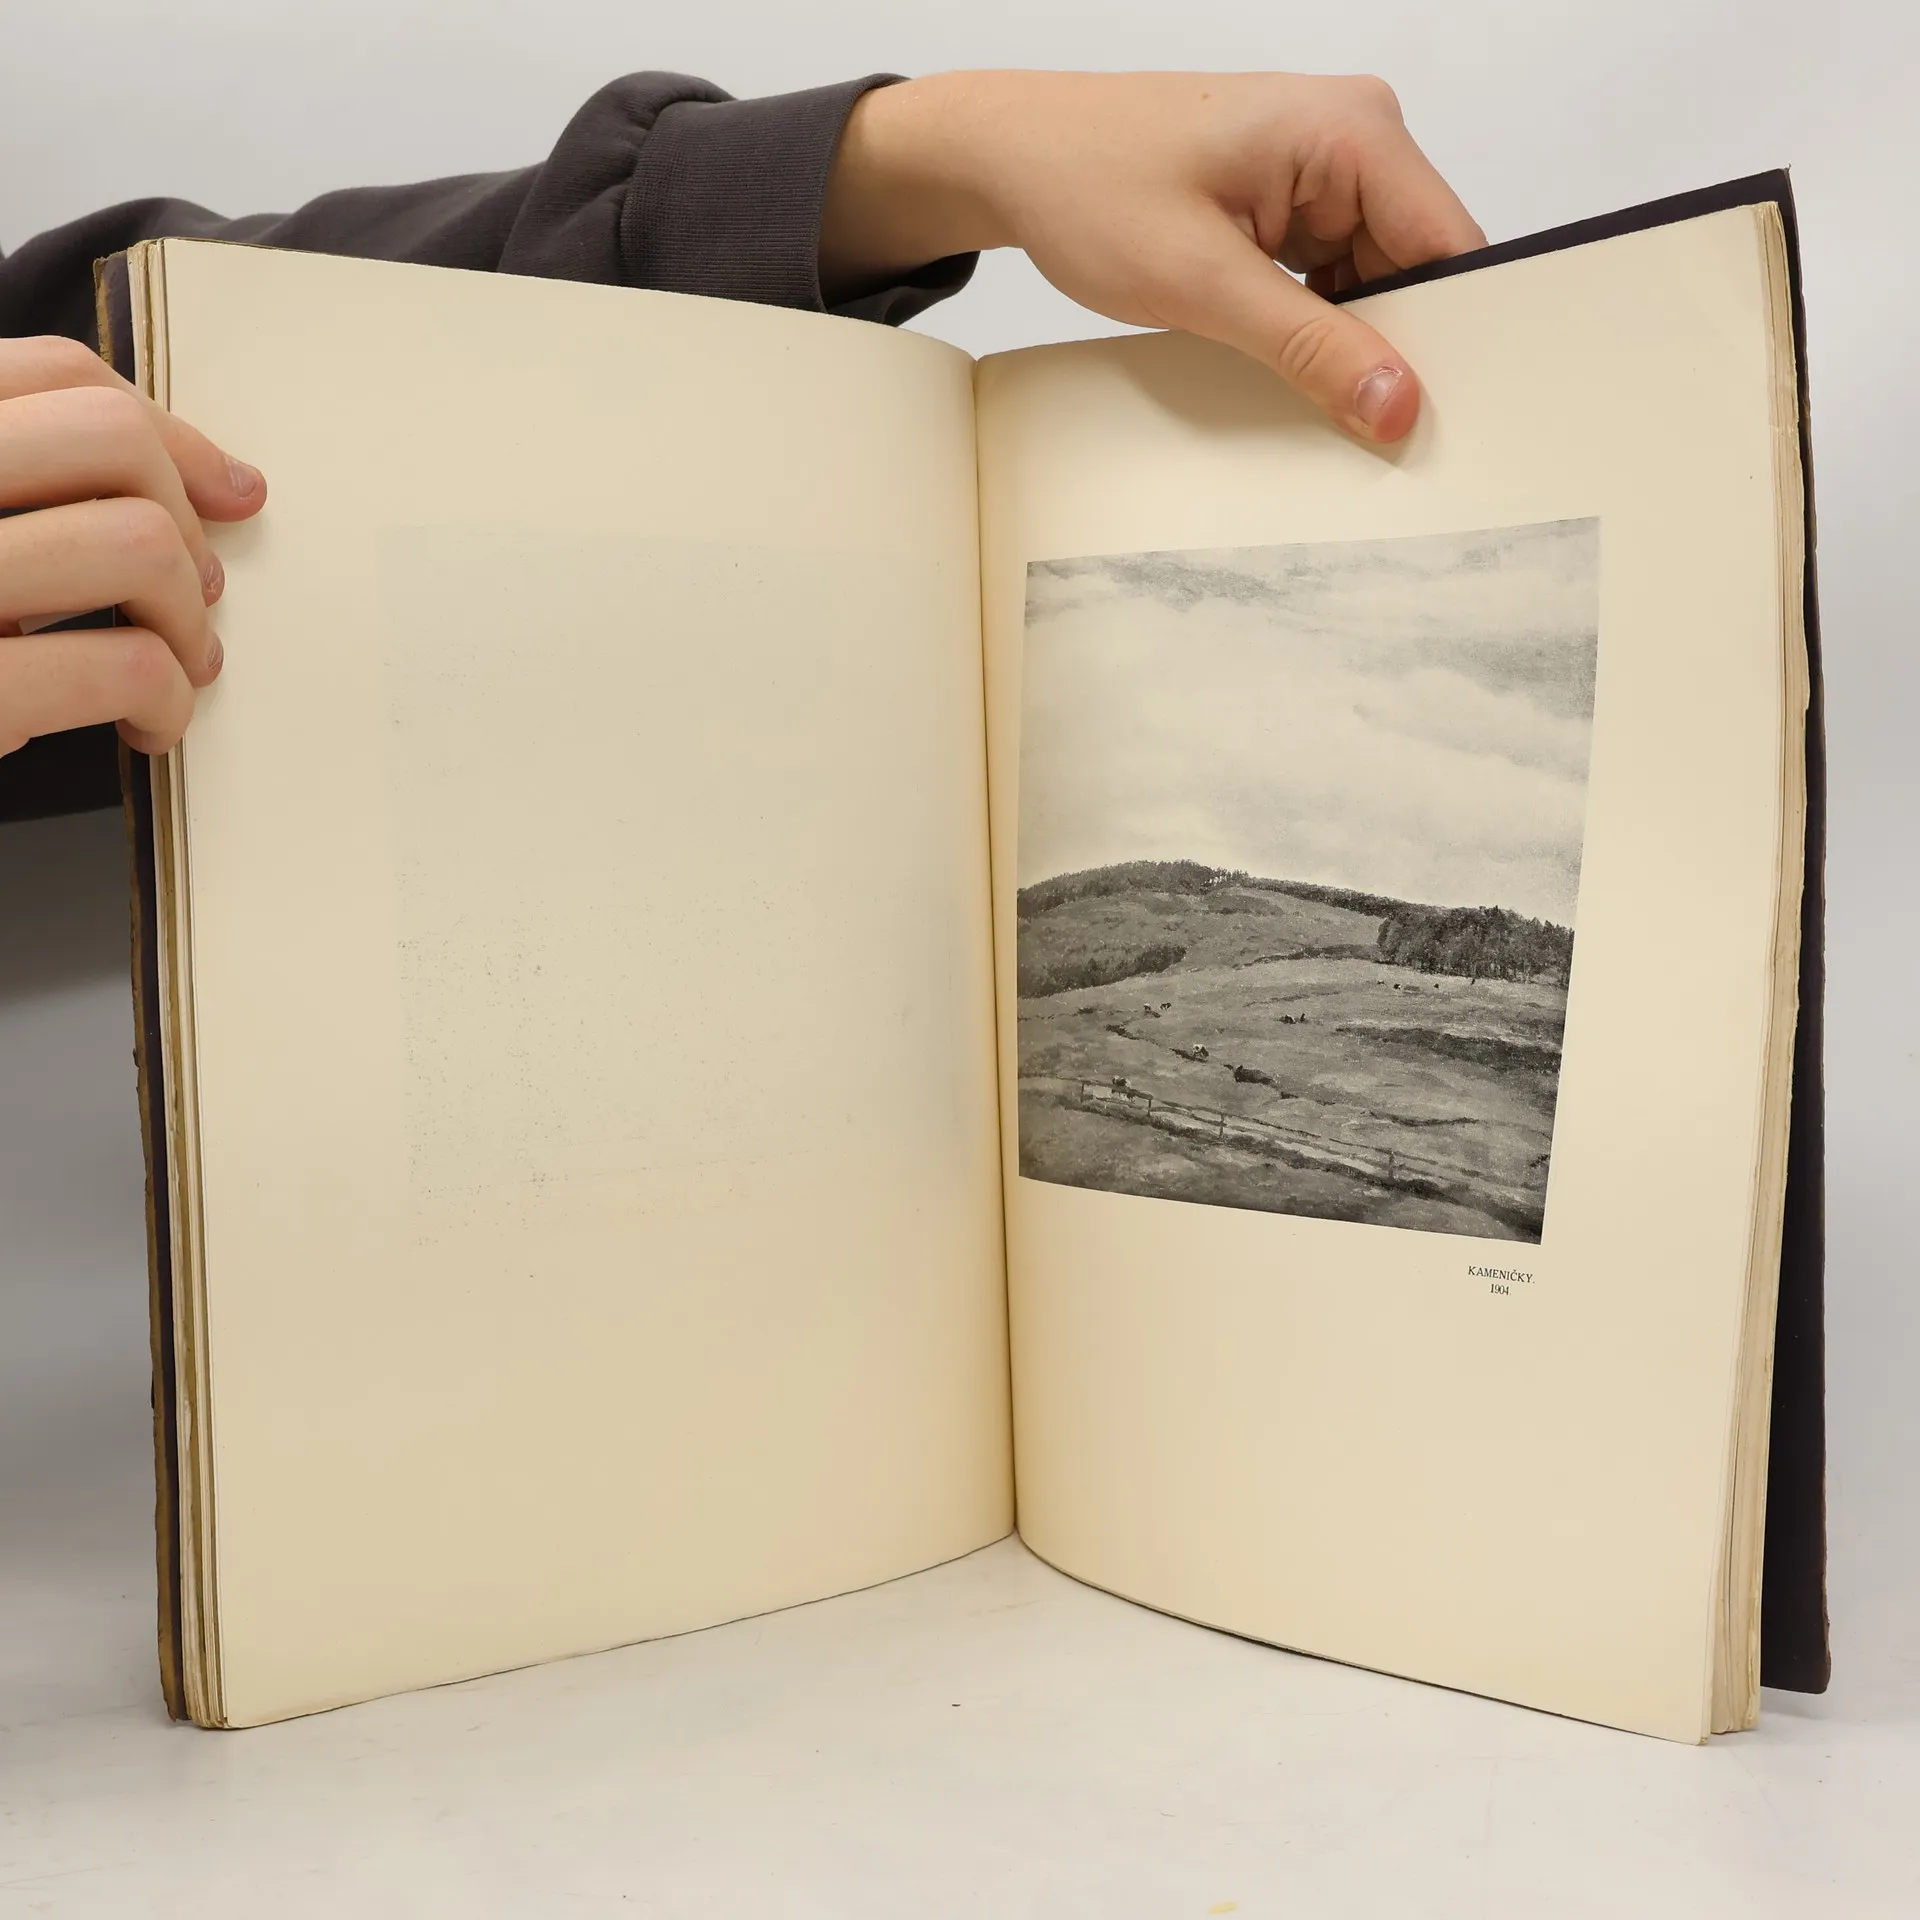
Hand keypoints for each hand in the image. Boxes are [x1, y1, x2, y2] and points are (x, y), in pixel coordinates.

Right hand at [0, 336, 265, 759]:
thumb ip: (32, 486)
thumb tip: (222, 485)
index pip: (54, 373)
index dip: (167, 435)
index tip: (224, 495)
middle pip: (109, 439)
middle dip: (182, 525)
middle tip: (189, 599)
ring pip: (139, 543)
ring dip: (187, 620)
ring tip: (175, 665)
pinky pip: (128, 666)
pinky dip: (169, 701)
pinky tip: (146, 725)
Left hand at [821, 71, 1486, 442]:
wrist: (1015, 157)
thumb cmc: (1089, 187)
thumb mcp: (1203, 285)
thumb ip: (1309, 348)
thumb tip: (1395, 405)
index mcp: (1353, 131)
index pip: (1452, 247)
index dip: (1456, 338)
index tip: (1442, 420)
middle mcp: (1356, 136)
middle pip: (1422, 268)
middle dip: (1401, 347)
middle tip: (1376, 434)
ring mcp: (1326, 169)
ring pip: (1381, 282)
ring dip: (1355, 344)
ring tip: (1321, 399)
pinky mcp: (1295, 201)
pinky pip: (1338, 277)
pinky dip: (1321, 328)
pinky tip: (1296, 369)